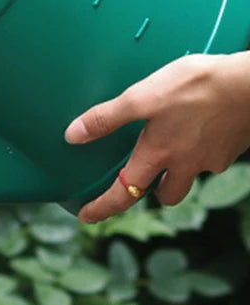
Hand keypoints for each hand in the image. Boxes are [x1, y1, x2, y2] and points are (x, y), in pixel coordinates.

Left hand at [65, 52, 249, 223]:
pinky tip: (195, 128)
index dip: (104, 207)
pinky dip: (199, 150)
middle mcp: (186, 164)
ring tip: (167, 150)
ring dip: (176, 172)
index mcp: (159, 154)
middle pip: (165, 194)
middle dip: (150, 192)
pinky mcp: (230, 148)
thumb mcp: (142, 97)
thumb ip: (107, 118)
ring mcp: (212, 158)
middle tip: (138, 180)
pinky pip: (210, 158)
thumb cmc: (197, 86)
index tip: (88, 218)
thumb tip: (74, 135)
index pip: (125, 192)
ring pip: (190, 177)